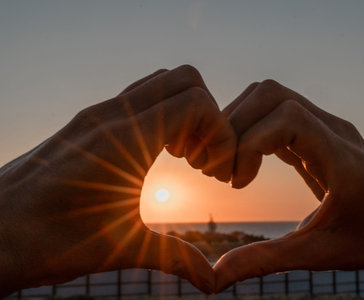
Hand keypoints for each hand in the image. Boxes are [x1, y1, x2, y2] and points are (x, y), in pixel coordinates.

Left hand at [0, 65, 235, 295]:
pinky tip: (151, 155)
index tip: (214, 173)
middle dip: (207, 116)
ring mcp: (97, 114)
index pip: (198, 103)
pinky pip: (136, 97)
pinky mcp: (86, 122)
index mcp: (127, 140)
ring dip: (183, 112)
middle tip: (199, 160)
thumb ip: (175, 258)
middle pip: (185, 79)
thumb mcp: (121, 248)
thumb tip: (211, 283)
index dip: (220, 134)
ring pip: (160, 83)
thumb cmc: (49, 242)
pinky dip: (159, 114)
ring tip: (180, 156)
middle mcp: (112, 115)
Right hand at [214, 80, 363, 295]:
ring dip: (238, 124)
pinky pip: (274, 111)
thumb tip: (216, 274)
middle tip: (222, 171)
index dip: (249, 143)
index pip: (287, 118)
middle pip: (270, 94)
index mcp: (342, 158)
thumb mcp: (318, 255)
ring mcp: (326, 125)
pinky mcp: (315, 129)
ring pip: (269, 95)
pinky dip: (249, 130)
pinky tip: (244, 165)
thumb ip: (266, 260)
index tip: (238, 183)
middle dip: (234, 127)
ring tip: (229, 167)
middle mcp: (335, 130)